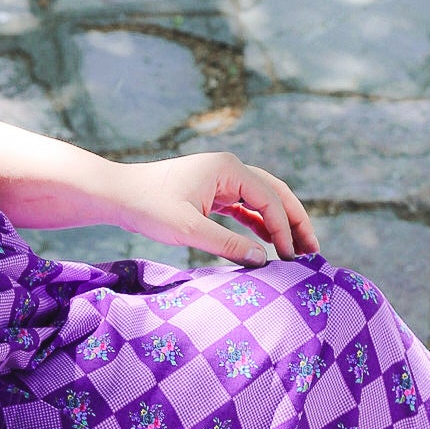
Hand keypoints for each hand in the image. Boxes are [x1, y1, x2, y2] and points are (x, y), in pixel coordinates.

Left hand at [107, 153, 319, 267]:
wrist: (116, 194)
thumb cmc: (148, 207)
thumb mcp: (189, 230)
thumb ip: (228, 244)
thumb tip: (263, 259)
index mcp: (228, 169)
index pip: (270, 198)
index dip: (286, 227)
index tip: (293, 255)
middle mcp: (229, 169)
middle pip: (275, 193)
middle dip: (295, 221)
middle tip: (313, 250)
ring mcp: (221, 180)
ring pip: (262, 200)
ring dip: (280, 224)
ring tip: (297, 251)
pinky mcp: (211, 193)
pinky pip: (244, 208)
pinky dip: (259, 224)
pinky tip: (269, 245)